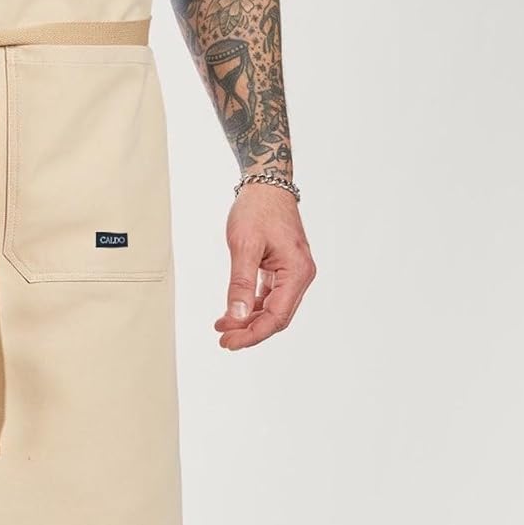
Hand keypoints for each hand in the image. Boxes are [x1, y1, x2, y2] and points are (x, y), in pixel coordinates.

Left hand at [214, 181, 315, 348]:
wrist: (265, 183)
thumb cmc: (257, 209)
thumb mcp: (243, 245)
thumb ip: (240, 283)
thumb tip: (236, 317)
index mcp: (297, 272)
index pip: (277, 317)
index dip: (252, 334)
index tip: (229, 342)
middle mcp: (300, 275)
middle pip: (277, 316)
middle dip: (249, 330)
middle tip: (223, 339)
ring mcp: (293, 272)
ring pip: (273, 307)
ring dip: (249, 319)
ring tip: (223, 327)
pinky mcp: (283, 267)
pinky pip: (270, 294)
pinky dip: (252, 304)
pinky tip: (233, 311)